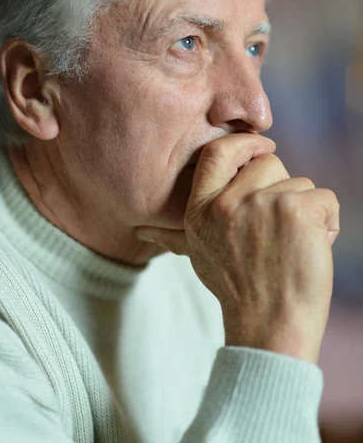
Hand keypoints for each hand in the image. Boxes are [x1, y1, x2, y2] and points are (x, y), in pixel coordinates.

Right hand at [136, 133, 339, 363]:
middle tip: (277, 228)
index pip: (216, 153)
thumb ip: (172, 236)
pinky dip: (328, 221)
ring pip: (300, 182)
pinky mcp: (297, 210)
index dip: (243, 142)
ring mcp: (262, 204)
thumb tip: (140, 232)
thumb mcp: (198, 255)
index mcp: (201, 209)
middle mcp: (227, 203)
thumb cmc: (237, 289)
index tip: (262, 147)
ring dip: (306, 210)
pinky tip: (313, 247)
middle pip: (269, 163)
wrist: (270, 326)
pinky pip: (325, 198)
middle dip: (282, 188)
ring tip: (292, 245)